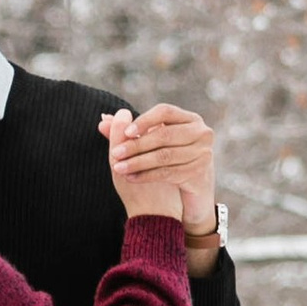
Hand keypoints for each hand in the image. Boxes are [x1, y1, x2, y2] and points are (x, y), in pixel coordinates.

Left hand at [103, 103, 217, 250]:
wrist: (191, 193)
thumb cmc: (168, 161)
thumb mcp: (150, 145)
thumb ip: (128, 132)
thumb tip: (104, 119)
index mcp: (190, 118)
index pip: (165, 111)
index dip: (144, 121)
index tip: (125, 132)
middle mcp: (201, 132)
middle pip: (164, 134)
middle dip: (137, 145)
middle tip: (115, 154)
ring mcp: (203, 152)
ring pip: (164, 155)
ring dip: (138, 162)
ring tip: (119, 168)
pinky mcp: (199, 172)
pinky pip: (168, 173)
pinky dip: (147, 175)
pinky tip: (131, 178)